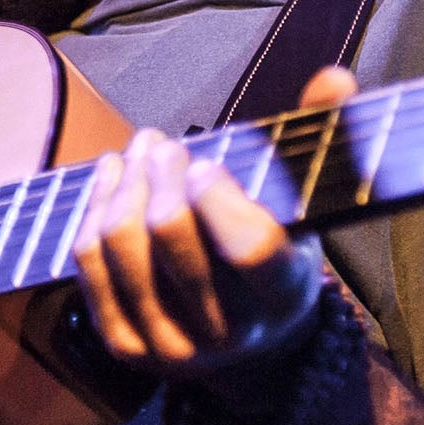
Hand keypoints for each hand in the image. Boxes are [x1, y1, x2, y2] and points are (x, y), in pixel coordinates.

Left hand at [72, 66, 359, 382]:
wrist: (253, 346)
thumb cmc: (283, 255)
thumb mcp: (310, 208)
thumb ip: (325, 141)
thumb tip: (333, 77)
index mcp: (283, 297)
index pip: (249, 248)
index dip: (217, 195)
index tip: (205, 164)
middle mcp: (229, 334)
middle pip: (169, 234)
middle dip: (162, 173)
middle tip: (165, 145)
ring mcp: (172, 346)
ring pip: (122, 244)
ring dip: (124, 182)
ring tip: (139, 151)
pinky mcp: (127, 347)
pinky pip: (89, 264)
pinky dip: (95, 207)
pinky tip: (110, 175)